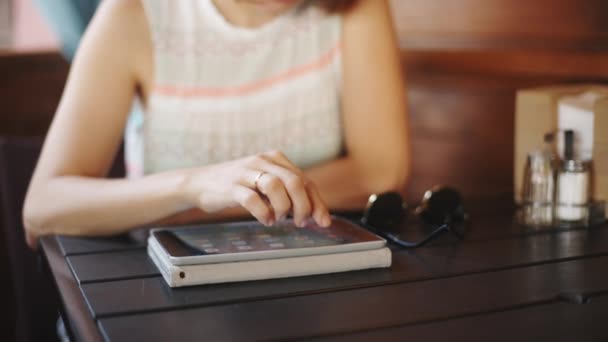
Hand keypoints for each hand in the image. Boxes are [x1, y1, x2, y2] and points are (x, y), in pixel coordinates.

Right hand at [179, 151, 331, 226]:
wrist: (200, 183)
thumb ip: (286, 192)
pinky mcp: (231, 186)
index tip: (323, 221)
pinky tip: (265, 219)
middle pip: (294, 181)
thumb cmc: (238, 186)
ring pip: (276, 186)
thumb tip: (313, 212)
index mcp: (275, 159)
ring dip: (283, 208)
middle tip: (300, 222)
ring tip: (278, 219)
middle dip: (303, 206)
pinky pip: (252, 199)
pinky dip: (263, 213)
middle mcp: (262, 161)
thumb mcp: (265, 183)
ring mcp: (246, 172)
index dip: (316, 202)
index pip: (304, 180)